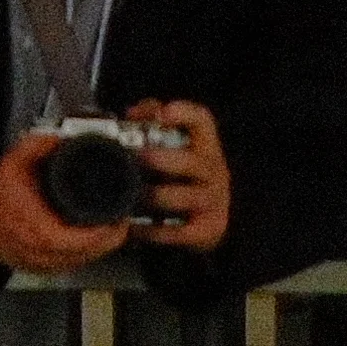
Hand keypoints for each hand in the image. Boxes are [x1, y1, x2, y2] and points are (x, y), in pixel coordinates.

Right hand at [0, 143, 139, 276]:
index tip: (118, 219)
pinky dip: (88, 253)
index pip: (75, 240)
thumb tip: (58, 137)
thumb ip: (35, 146)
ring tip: (113, 227)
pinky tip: (96, 240)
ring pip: (82, 261)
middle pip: (86, 253)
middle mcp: (38, 249)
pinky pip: (73, 264)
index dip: (101, 233)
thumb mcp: (11, 163)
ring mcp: (41, 263)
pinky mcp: (43, 268)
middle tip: (122, 220)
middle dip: (109, 238)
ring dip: (101, 247)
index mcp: (33, 226)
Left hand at [125, 99, 230, 250]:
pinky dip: (154, 231)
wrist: (206, 223)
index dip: (185, 114)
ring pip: (186, 198)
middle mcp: (214, 172)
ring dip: (156, 196)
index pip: (203, 122)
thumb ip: (152, 123)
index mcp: (206, 146)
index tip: (163, 113)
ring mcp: (213, 202)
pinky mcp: (206, 230)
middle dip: (163, 159)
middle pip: (194, 162)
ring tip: (132, 195)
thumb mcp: (174, 149)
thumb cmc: (181, 178)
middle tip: (138, 157)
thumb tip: (133, 113)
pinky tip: (133, 228)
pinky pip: (179, 232)